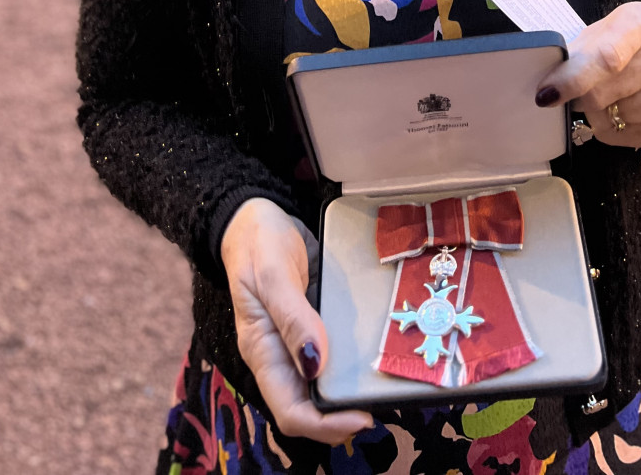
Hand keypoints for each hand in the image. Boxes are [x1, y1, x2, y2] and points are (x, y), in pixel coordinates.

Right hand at [220, 197, 373, 443]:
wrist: (255, 216)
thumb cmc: (257, 242)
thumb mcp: (273, 272)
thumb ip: (292, 317)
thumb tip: (314, 365)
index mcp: (262, 351)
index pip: (291, 411)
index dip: (325, 424)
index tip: (361, 416)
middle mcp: (280, 355)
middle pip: (311, 407)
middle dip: (344, 414)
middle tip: (381, 401)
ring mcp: (297, 342)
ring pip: (324, 385)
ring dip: (351, 392)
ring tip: (385, 384)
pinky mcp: (313, 326)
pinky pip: (333, 356)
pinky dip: (353, 364)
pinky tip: (376, 355)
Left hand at [535, 2, 640, 147]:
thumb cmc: (632, 40)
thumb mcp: (607, 29)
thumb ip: (578, 52)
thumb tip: (547, 86)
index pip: (605, 57)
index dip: (571, 79)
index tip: (546, 94)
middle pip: (600, 94)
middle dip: (578, 97)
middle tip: (579, 88)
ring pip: (610, 119)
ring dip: (597, 113)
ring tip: (610, 94)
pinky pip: (625, 137)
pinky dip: (613, 129)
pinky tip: (621, 110)